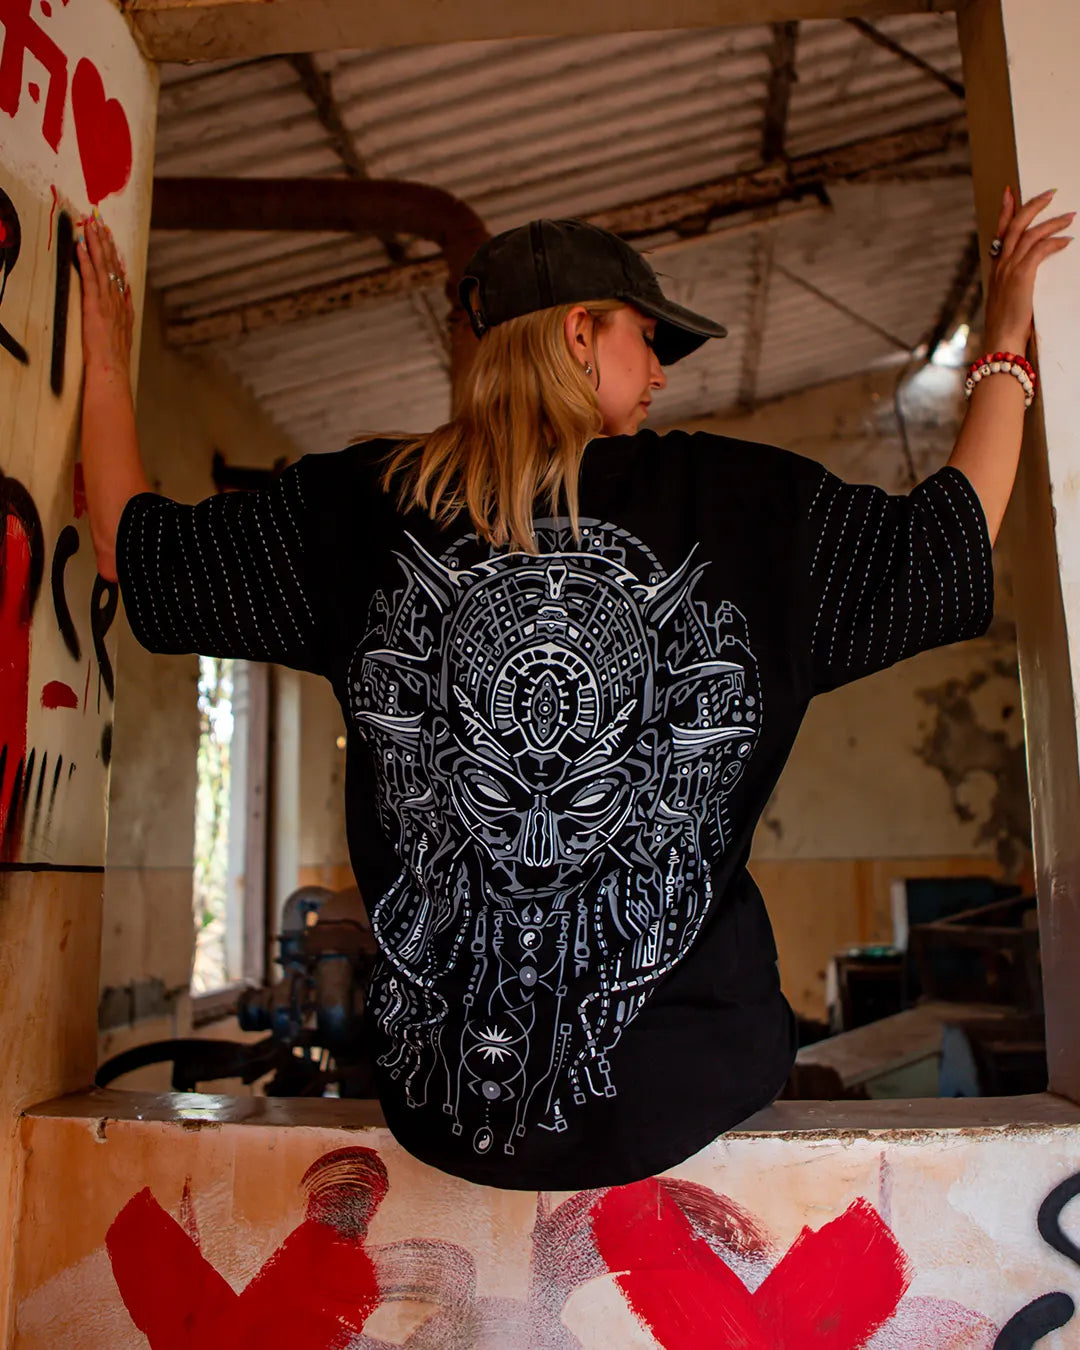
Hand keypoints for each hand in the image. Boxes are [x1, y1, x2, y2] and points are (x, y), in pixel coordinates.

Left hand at [76, 214, 133, 379]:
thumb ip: (126, 310)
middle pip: (112, 264)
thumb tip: (128, 292)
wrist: (113, 369)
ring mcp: (106, 302)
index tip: (110, 237)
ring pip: (102, 266)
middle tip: (99, 221)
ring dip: (96, 244)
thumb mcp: (126, 331)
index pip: (118, 273)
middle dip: (105, 241)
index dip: (114, 254)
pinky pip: (90, 278)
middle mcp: (117, 299)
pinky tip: (82, 246)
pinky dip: (86, 261)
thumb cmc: (115, 357)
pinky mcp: (94, 306)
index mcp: (123, 305)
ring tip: (91, 225)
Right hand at [983, 186, 1073, 352]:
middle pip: (1014, 225)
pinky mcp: (1021, 276)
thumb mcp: (1008, 298)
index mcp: (996, 268)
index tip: (1009, 192)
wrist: (1001, 339)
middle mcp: (1000, 265)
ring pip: (1029, 234)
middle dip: (1032, 206)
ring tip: (1069, 217)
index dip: (1005, 211)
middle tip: (1050, 193)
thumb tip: (1027, 273)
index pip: (999, 232)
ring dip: (1052, 222)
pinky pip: (1039, 250)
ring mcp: (1009, 270)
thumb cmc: (1006, 324)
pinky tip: (1066, 241)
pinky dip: (1054, 242)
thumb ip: (1014, 281)